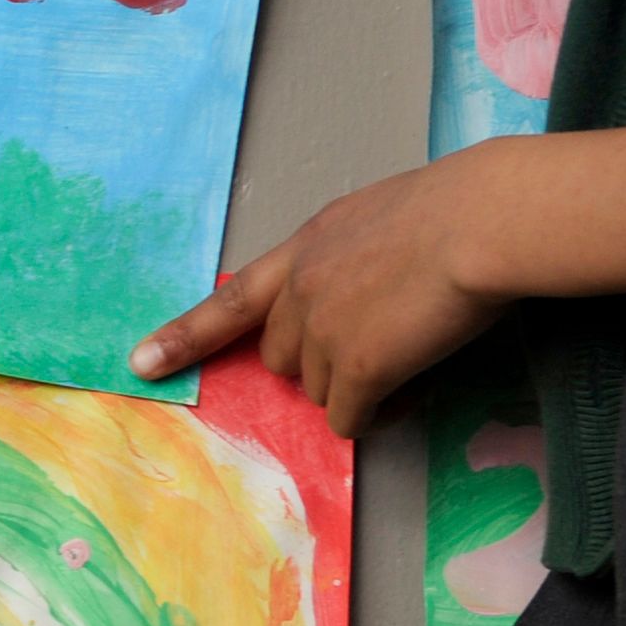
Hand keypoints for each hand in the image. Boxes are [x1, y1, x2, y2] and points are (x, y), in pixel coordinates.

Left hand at [133, 120, 625, 432]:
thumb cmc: (461, 207)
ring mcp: (324, 331)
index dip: (182, 337)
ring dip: (350, 388)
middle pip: (279, 357)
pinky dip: (372, 418)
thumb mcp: (382, 216)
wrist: (485, 219)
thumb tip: (370, 282)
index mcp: (304, 248)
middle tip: (370, 352)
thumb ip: (356, 252)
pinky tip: (403, 400)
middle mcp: (300, 290)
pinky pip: (349, 417)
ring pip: (314, 388)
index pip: (227, 302)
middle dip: (313, 364)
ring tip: (404, 365)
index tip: (140, 362)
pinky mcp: (359, 367)